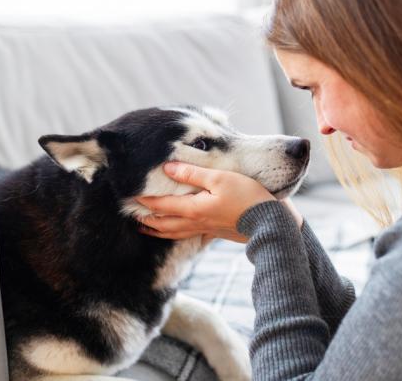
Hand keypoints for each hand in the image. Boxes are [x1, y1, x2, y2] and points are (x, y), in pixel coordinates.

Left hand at [136, 162, 275, 242]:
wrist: (271, 224)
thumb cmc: (247, 197)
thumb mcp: (220, 178)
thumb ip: (193, 173)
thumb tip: (168, 167)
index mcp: (194, 209)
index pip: (162, 205)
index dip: (145, 201)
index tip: (130, 197)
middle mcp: (196, 222)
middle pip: (164, 224)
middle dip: (146, 221)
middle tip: (132, 217)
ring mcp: (207, 230)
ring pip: (175, 233)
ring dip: (158, 231)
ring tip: (147, 229)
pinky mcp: (217, 233)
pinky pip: (190, 235)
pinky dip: (178, 234)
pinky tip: (180, 232)